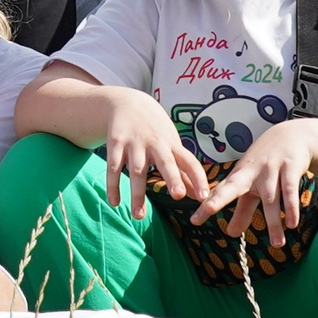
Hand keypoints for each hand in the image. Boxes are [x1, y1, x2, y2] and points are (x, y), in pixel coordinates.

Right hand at [103, 93, 203, 220]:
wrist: (127, 102)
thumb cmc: (155, 129)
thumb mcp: (171, 145)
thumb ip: (183, 171)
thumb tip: (198, 195)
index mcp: (172, 145)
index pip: (190, 162)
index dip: (198, 179)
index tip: (205, 197)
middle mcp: (156, 144)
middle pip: (165, 162)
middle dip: (172, 178)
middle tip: (178, 195)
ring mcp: (135, 143)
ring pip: (136, 170)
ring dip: (137, 193)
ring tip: (139, 216)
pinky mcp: (116, 143)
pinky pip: (113, 167)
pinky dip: (113, 185)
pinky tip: (114, 203)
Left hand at [187, 119, 317, 248]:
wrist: (291, 136)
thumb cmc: (266, 164)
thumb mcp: (253, 185)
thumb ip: (243, 210)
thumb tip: (231, 233)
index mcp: (239, 176)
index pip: (220, 192)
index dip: (207, 205)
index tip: (194, 220)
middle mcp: (251, 172)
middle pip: (234, 187)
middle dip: (219, 198)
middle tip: (207, 209)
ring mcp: (270, 169)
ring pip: (270, 198)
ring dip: (273, 221)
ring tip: (277, 244)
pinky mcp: (290, 167)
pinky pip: (289, 190)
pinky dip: (292, 207)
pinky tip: (292, 224)